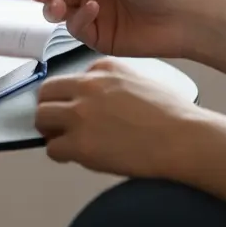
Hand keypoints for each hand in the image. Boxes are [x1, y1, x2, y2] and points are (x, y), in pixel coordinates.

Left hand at [35, 57, 225, 204]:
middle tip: (58, 125)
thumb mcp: (140, 80)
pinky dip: (61, 154)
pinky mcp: (80, 144)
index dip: (68, 96)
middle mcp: (87, 87)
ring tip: (65, 141)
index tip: (74, 108)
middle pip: (46, 93)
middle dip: (50, 109)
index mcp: (103, 69)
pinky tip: (75, 157)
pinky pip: (52, 148)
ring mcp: (81, 115)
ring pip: (41, 117)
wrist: (183, 139)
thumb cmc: (171, 116)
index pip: (68, 78)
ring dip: (50, 130)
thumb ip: (112, 83)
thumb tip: (96, 99)